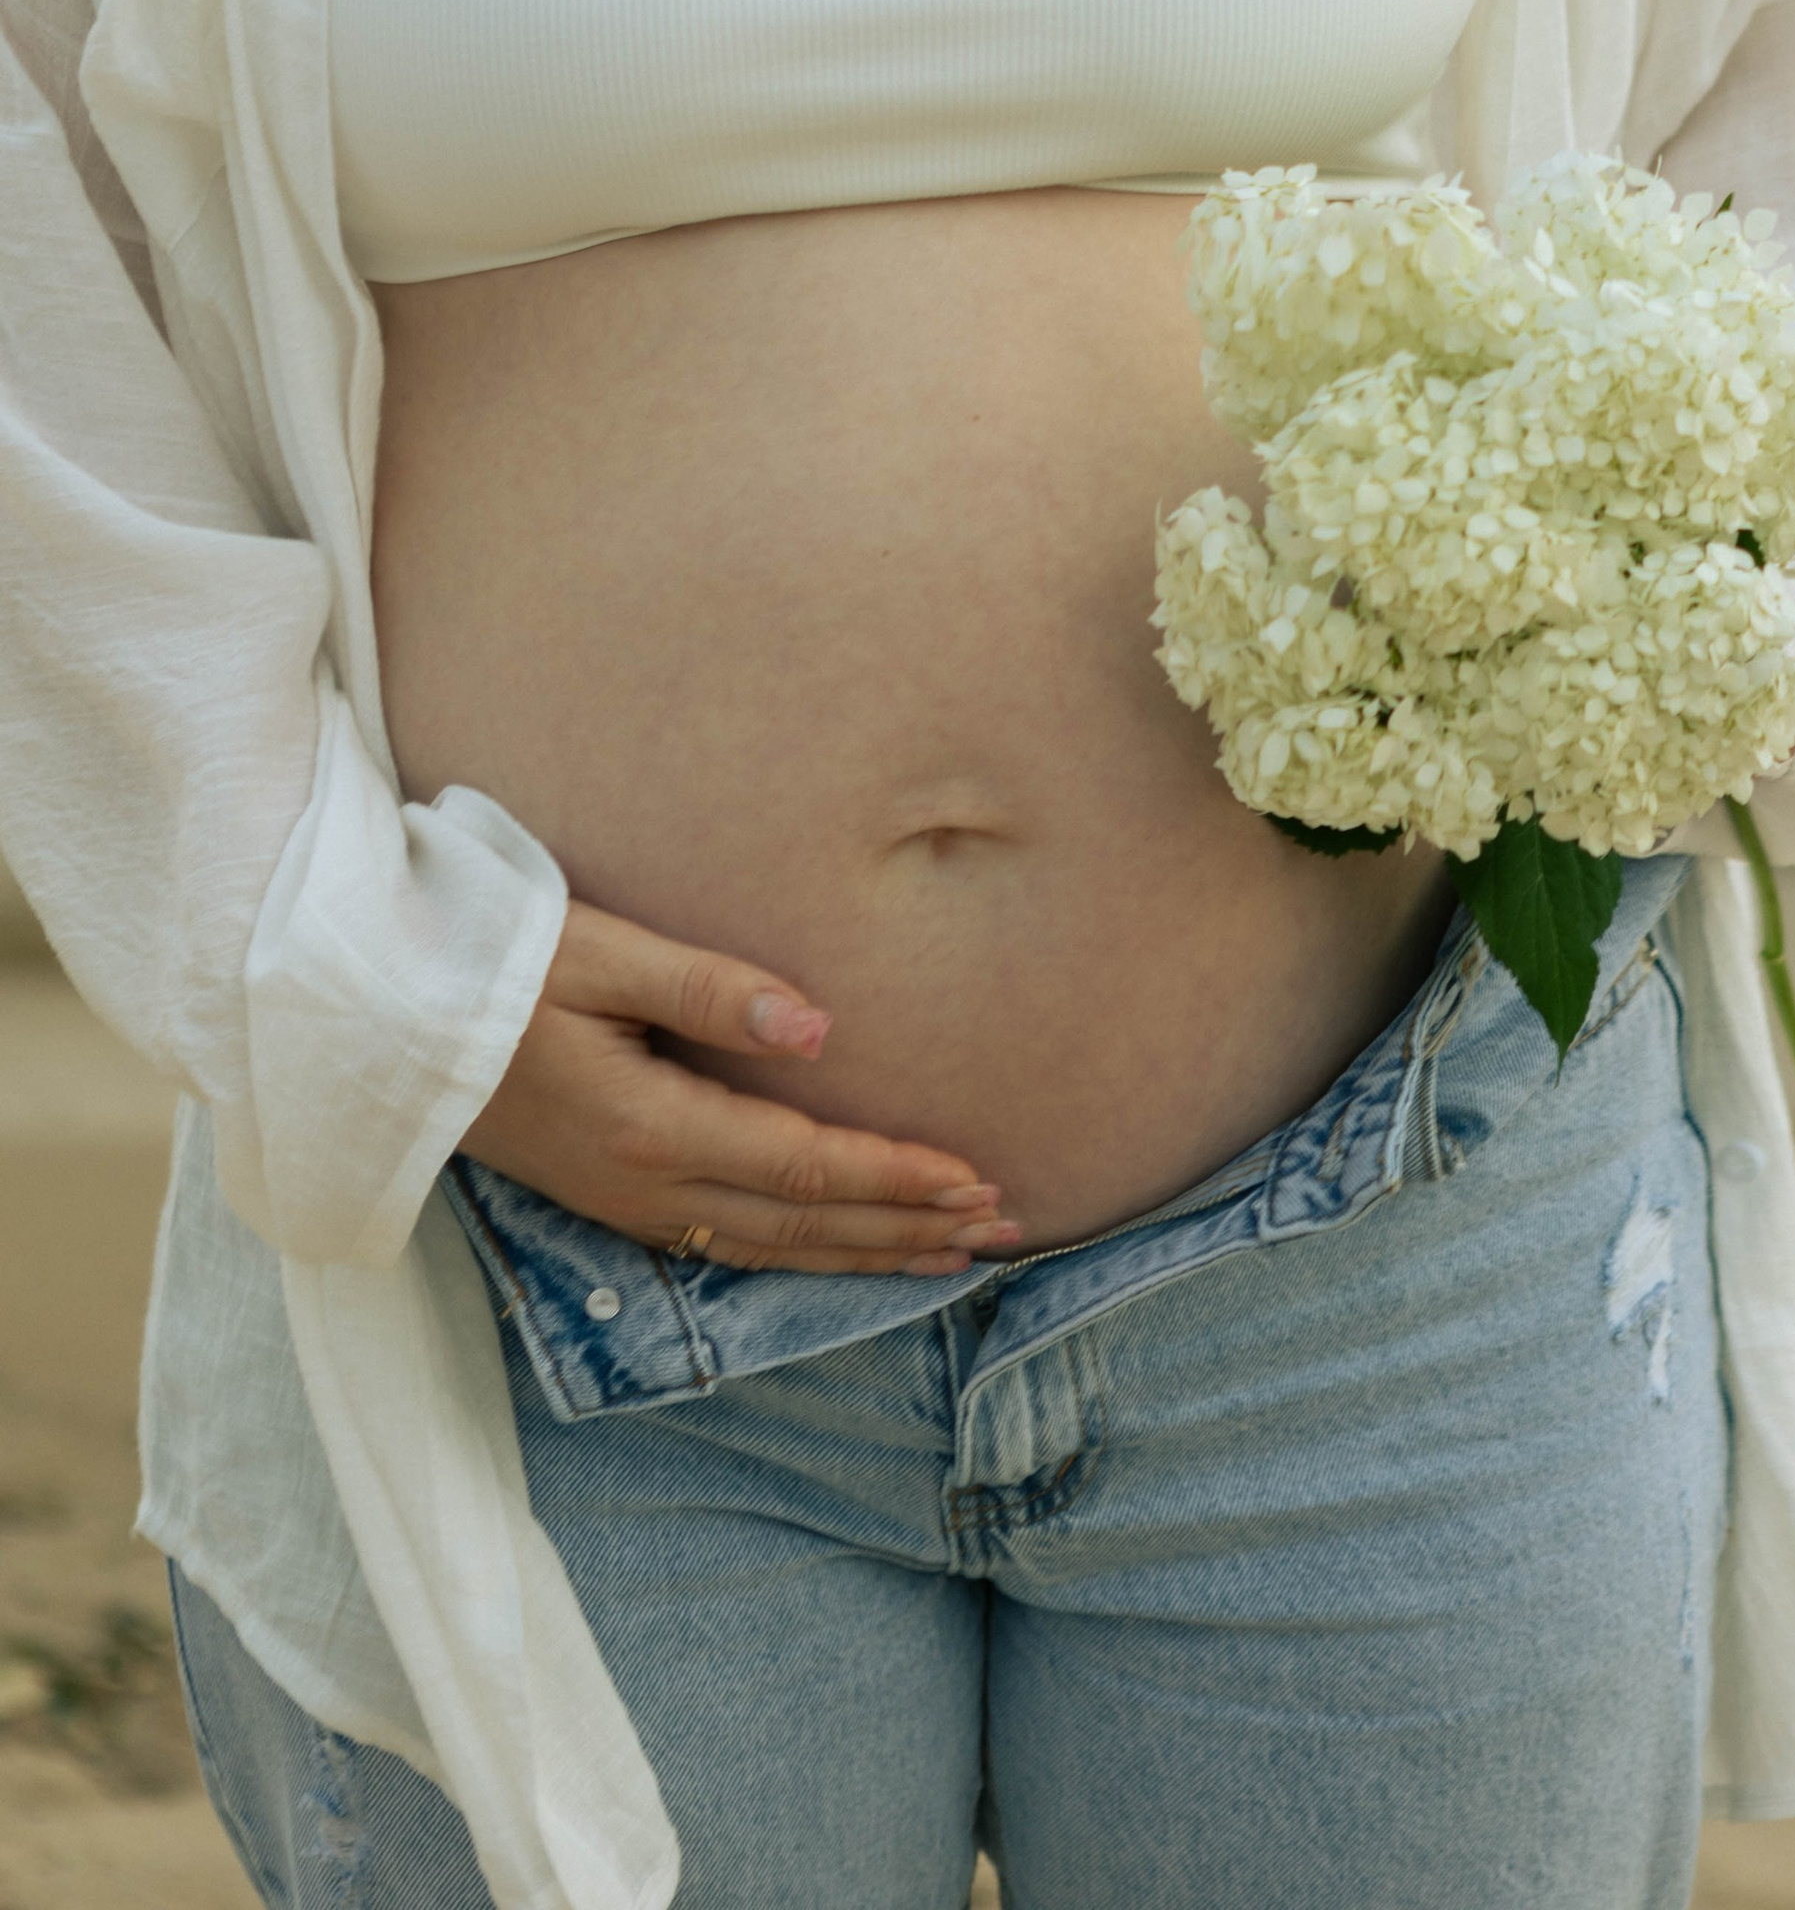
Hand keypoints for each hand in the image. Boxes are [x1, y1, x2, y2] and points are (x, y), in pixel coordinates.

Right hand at [457, 899, 1020, 1275]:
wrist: (376, 1026)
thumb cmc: (487, 967)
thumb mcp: (595, 953)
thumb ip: (708, 986)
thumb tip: (820, 1027)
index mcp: (650, 1127)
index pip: (804, 1168)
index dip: (894, 1178)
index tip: (975, 1180)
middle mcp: (643, 1186)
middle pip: (802, 1226)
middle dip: (907, 1230)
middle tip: (1003, 1228)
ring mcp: (621, 1203)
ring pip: (769, 1250)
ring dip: (865, 1254)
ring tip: (951, 1253)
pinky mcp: (606, 1198)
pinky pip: (726, 1247)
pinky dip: (801, 1255)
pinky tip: (840, 1250)